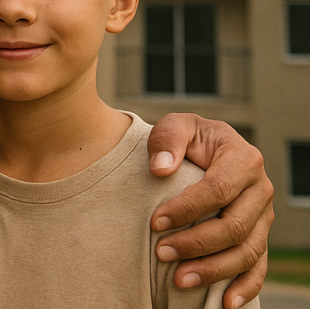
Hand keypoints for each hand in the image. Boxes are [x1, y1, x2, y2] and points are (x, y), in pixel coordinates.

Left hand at [148, 113, 272, 308]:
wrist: (204, 150)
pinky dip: (245, 288)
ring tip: (179, 280)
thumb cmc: (187, 140)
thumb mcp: (176, 126)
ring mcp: (263, 217)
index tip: (155, 222)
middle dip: (195, 244)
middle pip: (234, 227)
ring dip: (214, 270)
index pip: (217, 190)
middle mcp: (260, 190)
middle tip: (160, 253)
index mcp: (244, 159)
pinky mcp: (260, 237)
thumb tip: (160, 169)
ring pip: (246, 251)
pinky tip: (225, 303)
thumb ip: (167, 139)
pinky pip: (258, 267)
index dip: (186, 210)